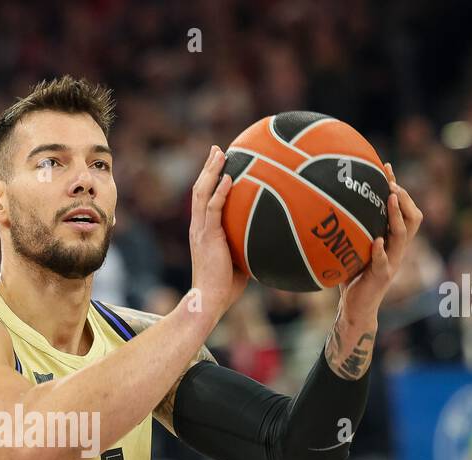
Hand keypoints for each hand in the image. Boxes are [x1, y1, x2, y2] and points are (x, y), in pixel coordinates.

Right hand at [188, 145, 248, 321]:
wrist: (209, 299)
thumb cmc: (225, 287)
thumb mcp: (240, 260)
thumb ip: (249, 245)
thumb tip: (274, 238)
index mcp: (202, 231)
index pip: (203, 200)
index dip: (209, 181)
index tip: (218, 164)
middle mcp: (198, 226)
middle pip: (199, 189)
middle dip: (208, 167)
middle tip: (216, 149)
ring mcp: (200, 230)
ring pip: (202, 192)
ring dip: (210, 171)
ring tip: (219, 152)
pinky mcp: (206, 235)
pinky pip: (213, 208)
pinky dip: (220, 190)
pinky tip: (229, 176)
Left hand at [338, 163, 422, 326]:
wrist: (357, 308)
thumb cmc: (352, 276)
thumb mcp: (352, 248)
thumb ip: (349, 229)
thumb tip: (326, 205)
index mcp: (392, 240)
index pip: (403, 209)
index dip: (397, 188)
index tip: (385, 166)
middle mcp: (397, 248)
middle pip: (413, 218)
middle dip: (404, 198)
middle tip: (391, 183)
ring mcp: (391, 262)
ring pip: (403, 235)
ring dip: (396, 216)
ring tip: (389, 198)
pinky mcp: (381, 277)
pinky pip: (384, 262)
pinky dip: (381, 250)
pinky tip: (377, 240)